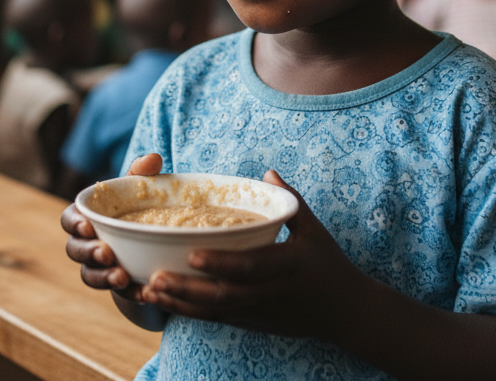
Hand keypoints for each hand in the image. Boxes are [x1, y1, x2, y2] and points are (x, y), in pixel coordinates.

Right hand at [61, 152, 162, 298]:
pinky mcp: (118, 288)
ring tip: (122, 276)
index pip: (68, 220)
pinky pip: (119, 295)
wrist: (151, 240)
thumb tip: (153, 158)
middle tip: (106, 253)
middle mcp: (86, 244)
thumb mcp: (138, 190)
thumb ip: (142, 173)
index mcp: (86, 217)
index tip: (88, 226)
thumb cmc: (136, 208)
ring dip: (104, 278)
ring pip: (90, 276)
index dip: (74, 224)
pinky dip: (131, 295)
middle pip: (75, 251)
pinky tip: (146, 293)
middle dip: (88, 253)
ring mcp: (99, 268)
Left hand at [138, 169, 361, 340]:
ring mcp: (258, 312)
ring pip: (214, 312)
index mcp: (287, 266)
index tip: (192, 253)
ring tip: (148, 290)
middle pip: (223, 296)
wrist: (347, 314)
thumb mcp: (314, 230)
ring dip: (180, 303)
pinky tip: (164, 303)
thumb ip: (290, 200)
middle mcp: (269, 293)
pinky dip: (189, 313)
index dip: (220, 262)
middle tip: (153, 276)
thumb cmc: (330, 265)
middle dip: (186, 289)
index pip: (249, 267)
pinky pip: (217, 319)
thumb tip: (268, 172)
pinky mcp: (252, 323)